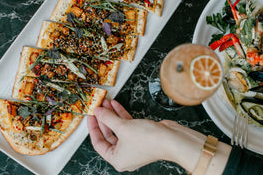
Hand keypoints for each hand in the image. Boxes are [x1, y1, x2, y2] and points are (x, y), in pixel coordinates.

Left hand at [87, 100, 231, 173]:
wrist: (172, 139)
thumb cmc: (149, 140)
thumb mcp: (123, 128)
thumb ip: (108, 118)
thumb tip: (98, 111)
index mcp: (117, 159)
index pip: (98, 143)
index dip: (93, 128)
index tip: (90, 115)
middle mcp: (124, 154)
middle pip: (108, 134)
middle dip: (103, 119)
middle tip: (98, 107)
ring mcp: (133, 145)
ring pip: (118, 128)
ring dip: (112, 115)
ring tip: (106, 102)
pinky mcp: (141, 135)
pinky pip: (127, 125)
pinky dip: (121, 115)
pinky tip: (116, 105)